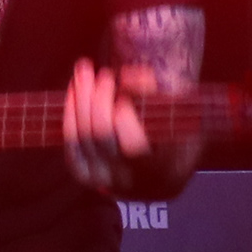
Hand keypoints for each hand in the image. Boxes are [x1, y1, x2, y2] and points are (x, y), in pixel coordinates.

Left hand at [63, 56, 178, 196]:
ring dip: (80, 100)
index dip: (124, 117)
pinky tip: (75, 90)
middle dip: (99, 99)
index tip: (124, 89)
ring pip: (82, 138)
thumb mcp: (181, 115)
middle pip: (102, 136)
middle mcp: (129, 180)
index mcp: (162, 171)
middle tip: (104, 74)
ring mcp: (104, 180)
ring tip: (84, 71)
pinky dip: (70, 114)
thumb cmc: (175, 133)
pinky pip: (71, 144)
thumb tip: (128, 77)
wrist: (161, 170)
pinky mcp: (86, 175)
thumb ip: (160, 94)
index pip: (134, 146)